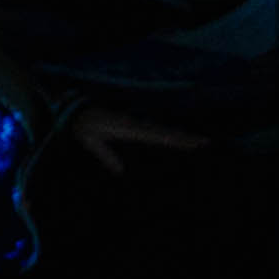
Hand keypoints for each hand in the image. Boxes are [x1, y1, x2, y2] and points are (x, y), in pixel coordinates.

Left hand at [74, 108, 209, 166]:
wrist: (71, 107)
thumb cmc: (79, 126)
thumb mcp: (90, 141)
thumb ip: (104, 155)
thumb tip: (120, 172)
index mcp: (127, 127)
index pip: (156, 134)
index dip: (175, 139)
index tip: (193, 142)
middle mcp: (134, 122)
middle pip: (165, 131)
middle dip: (186, 137)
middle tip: (207, 142)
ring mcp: (133, 121)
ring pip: (161, 129)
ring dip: (180, 135)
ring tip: (200, 141)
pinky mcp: (130, 122)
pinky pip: (153, 129)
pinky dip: (167, 134)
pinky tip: (177, 138)